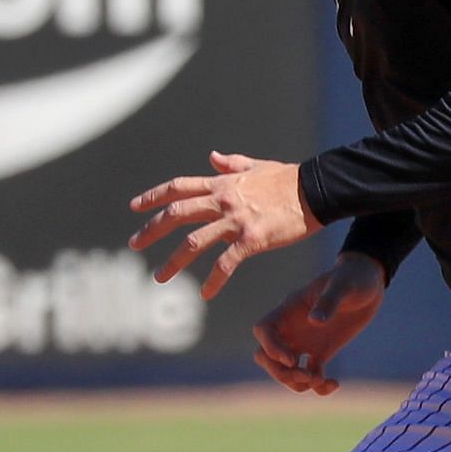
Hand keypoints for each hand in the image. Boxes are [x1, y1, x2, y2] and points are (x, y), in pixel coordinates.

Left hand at [128, 151, 322, 298]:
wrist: (316, 191)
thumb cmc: (289, 179)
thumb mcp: (257, 166)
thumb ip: (232, 164)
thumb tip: (212, 157)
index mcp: (222, 184)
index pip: (178, 188)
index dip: (153, 196)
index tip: (134, 207)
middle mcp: (223, 201)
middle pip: (177, 214)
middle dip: (151, 229)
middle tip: (134, 245)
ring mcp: (236, 221)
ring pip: (193, 241)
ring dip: (173, 261)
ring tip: (159, 277)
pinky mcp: (252, 239)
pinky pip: (226, 263)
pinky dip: (214, 280)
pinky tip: (206, 294)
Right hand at [251, 253, 386, 395]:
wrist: (369, 285)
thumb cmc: (353, 278)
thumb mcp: (342, 285)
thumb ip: (329, 301)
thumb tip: (315, 321)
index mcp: (290, 309)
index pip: (264, 330)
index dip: (271, 348)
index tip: (292, 359)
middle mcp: (292, 328)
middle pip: (267, 356)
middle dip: (280, 372)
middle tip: (305, 376)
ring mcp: (305, 342)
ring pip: (285, 370)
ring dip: (296, 383)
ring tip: (319, 380)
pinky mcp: (321, 352)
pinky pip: (311, 375)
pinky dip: (318, 386)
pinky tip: (334, 384)